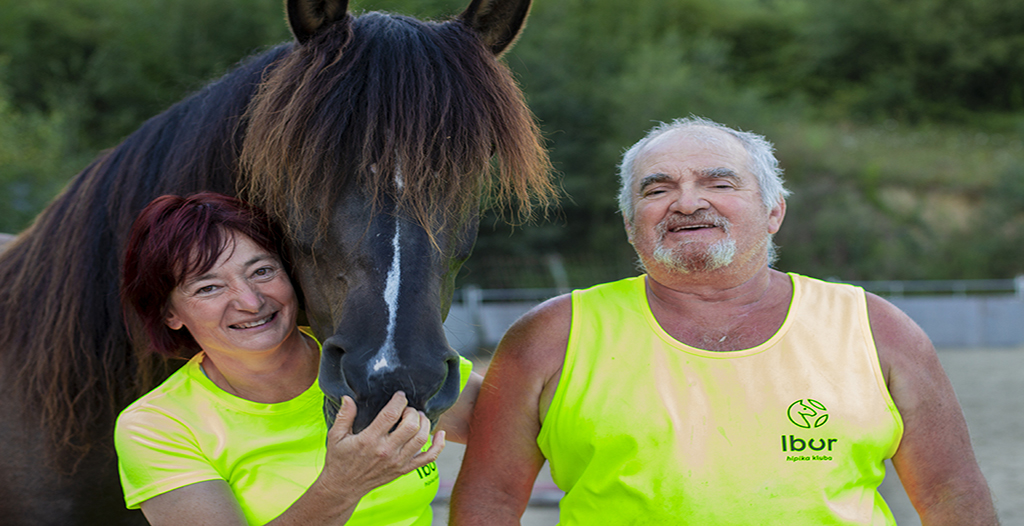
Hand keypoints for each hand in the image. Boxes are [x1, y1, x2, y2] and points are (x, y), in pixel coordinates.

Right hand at [317, 391, 444, 500]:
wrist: (344, 488)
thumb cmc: (339, 460)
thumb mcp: (335, 436)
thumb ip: (344, 416)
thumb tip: (347, 397)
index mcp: (370, 440)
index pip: (391, 415)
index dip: (399, 401)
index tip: (400, 395)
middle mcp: (386, 451)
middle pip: (411, 425)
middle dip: (412, 411)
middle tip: (408, 408)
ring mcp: (398, 462)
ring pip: (422, 439)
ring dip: (424, 423)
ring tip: (418, 417)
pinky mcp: (404, 470)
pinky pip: (428, 458)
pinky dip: (438, 445)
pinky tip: (440, 433)